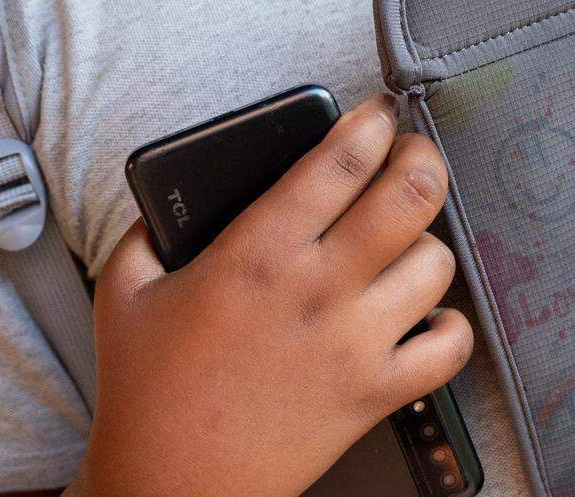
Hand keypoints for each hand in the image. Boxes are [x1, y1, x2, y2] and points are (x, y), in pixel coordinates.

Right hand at [65, 94, 472, 496]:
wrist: (172, 485)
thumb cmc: (149, 393)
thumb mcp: (124, 293)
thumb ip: (147, 234)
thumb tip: (166, 202)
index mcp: (258, 252)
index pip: (339, 161)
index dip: (373, 123)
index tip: (382, 114)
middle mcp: (318, 288)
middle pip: (410, 196)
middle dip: (424, 160)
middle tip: (414, 158)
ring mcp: (355, 341)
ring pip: (438, 263)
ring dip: (429, 246)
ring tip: (407, 248)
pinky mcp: (377, 391)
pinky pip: (450, 346)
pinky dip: (450, 326)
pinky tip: (427, 318)